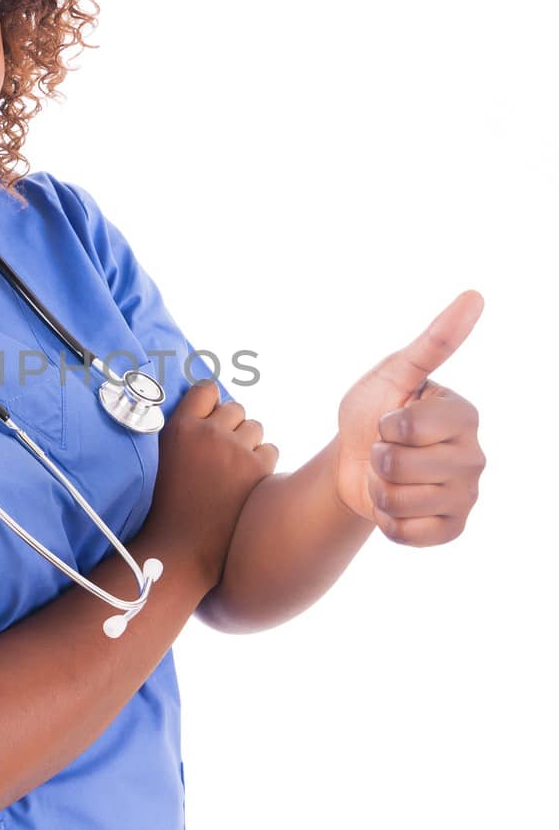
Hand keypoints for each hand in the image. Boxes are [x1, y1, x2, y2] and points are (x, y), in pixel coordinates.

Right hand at [144, 379, 278, 587]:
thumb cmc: (166, 507)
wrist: (181, 549)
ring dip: (248, 442)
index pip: (207, 390)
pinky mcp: (257, 470)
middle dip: (231, 426)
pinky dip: (262, 462)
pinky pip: (271, 450)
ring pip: (255, 427)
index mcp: (180, 427)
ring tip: (233, 468)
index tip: (211, 418)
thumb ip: (181, 432)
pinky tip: (246, 481)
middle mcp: (208, 433)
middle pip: (235, 408)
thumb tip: (207, 412)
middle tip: (222, 452)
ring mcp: (235, 451)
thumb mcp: (162, 459)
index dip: (212, 403)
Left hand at [334, 290, 485, 543]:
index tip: (390, 418)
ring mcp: (467, 495)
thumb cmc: (375, 410)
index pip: (408, 426)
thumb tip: (475, 296)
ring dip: (378, 488)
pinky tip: (394, 504)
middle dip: (375, 457)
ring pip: (399, 500)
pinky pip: (406, 533)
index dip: (384, 425)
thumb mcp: (395, 372)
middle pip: (399, 465)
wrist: (354, 461)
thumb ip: (434, 342)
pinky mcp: (452, 528)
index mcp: (464, 414)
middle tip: (385, 450)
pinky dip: (386, 520)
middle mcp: (475, 455)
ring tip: (388, 475)